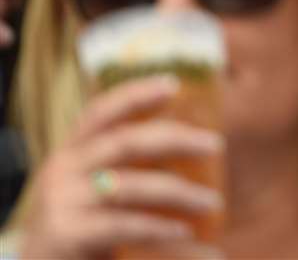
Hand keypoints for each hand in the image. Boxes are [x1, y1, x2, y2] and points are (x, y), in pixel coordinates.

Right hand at [19, 75, 224, 259]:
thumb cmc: (76, 222)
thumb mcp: (89, 185)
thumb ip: (122, 164)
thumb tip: (189, 143)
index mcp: (70, 152)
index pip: (100, 112)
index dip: (134, 94)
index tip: (173, 83)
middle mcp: (63, 170)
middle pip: (125, 142)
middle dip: (175, 139)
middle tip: (215, 144)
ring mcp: (62, 201)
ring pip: (130, 186)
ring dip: (179, 193)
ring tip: (211, 202)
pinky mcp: (66, 233)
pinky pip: (122, 224)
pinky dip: (157, 227)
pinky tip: (183, 230)